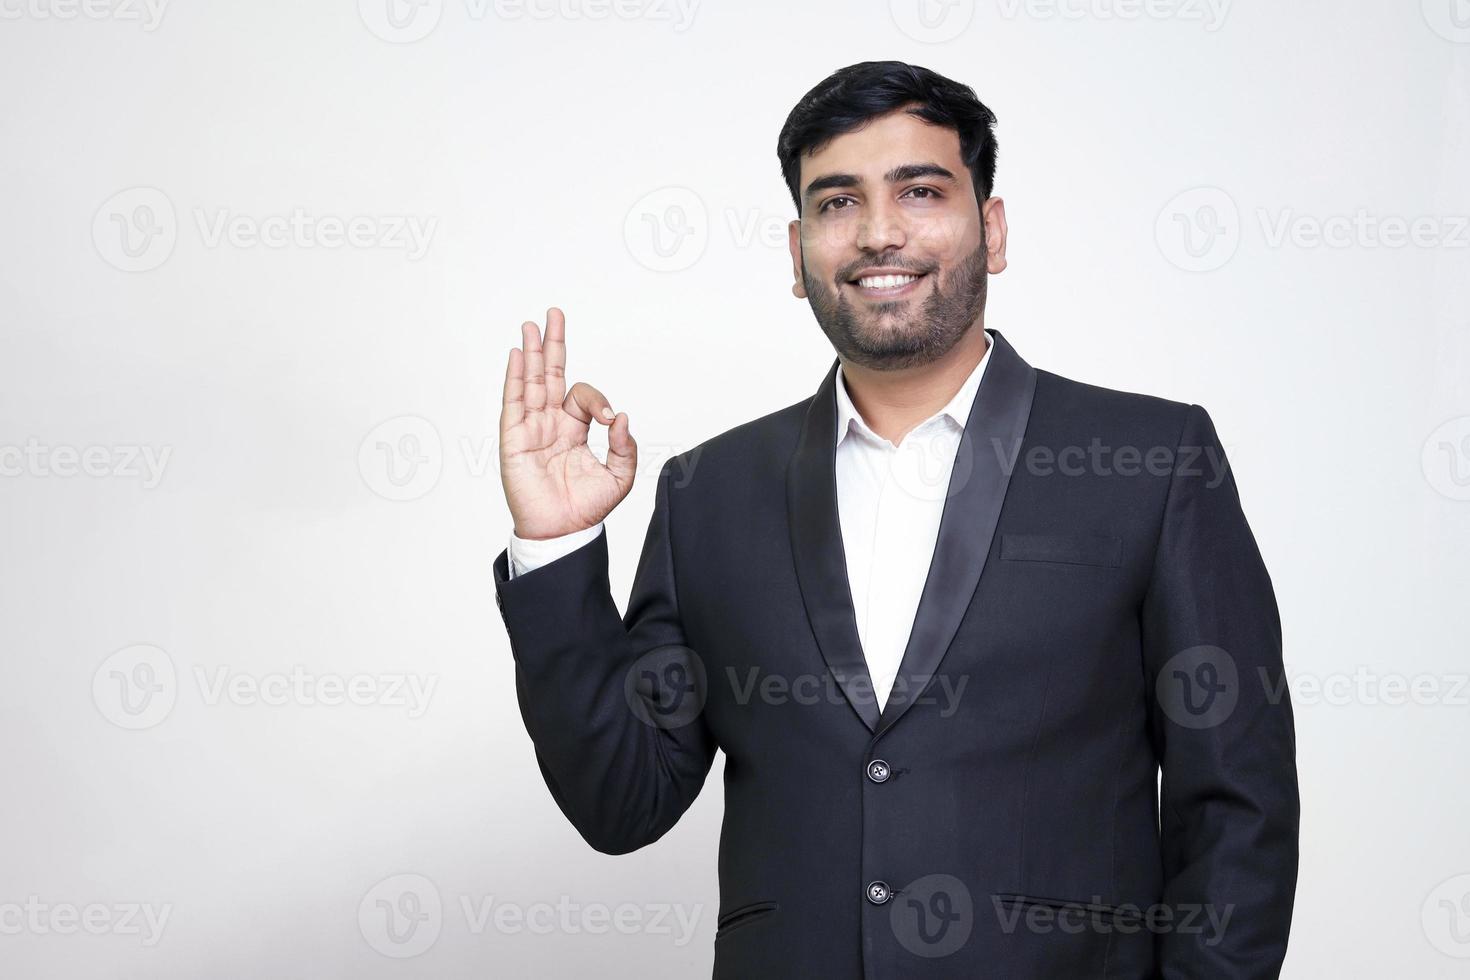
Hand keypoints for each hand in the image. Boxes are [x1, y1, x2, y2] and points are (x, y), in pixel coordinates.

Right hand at [499, 307, 636, 539]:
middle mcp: (550, 424)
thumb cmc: (586, 508)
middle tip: (554, 314)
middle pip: (550, 375)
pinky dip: (515, 377)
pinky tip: (519, 354)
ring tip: (532, 325)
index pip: (581, 396)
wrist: (562, 532)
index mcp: (573, 429)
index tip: (608, 418)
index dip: (596, 399)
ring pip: (530, 382)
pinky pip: (513, 402)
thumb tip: (620, 416)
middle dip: (553, 344)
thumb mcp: (619, 476)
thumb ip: (624, 447)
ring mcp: (530, 429)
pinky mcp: (514, 439)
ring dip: (532, 353)